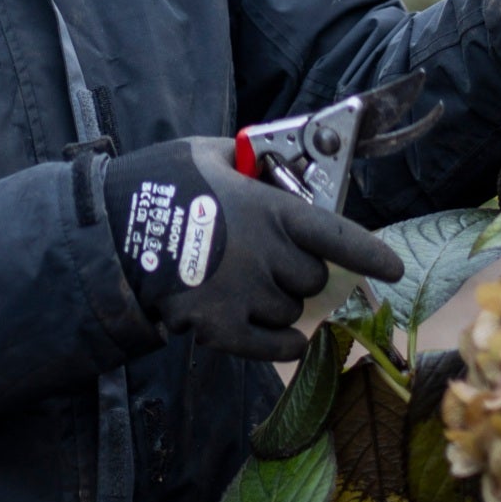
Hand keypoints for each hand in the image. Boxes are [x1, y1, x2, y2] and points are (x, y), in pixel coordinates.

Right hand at [104, 137, 404, 361]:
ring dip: (280, 302)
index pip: (337, 235)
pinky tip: (275, 336)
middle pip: (313, 279)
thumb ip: (246, 159)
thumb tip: (270, 162)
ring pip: (292, 312)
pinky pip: (276, 348)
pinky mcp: (222, 330)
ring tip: (245, 287)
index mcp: (269, 210)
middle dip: (299, 270)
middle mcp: (267, 256)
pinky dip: (282, 344)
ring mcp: (246, 297)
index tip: (393, 268)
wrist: (107, 236)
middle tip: (268, 260)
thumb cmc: (156, 185)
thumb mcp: (205, 153)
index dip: (370, 253)